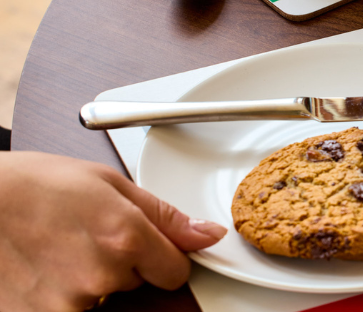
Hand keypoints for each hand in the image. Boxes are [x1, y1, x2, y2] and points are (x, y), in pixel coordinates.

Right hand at [0, 152, 226, 311]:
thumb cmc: (35, 185)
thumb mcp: (109, 183)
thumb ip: (164, 215)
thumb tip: (207, 235)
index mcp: (126, 237)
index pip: (176, 271)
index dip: (163, 257)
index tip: (145, 246)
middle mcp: (102, 274)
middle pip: (138, 283)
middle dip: (122, 264)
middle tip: (86, 236)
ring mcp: (70, 302)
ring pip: (105, 297)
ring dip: (92, 280)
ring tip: (61, 250)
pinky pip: (74, 310)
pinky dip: (64, 294)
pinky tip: (46, 270)